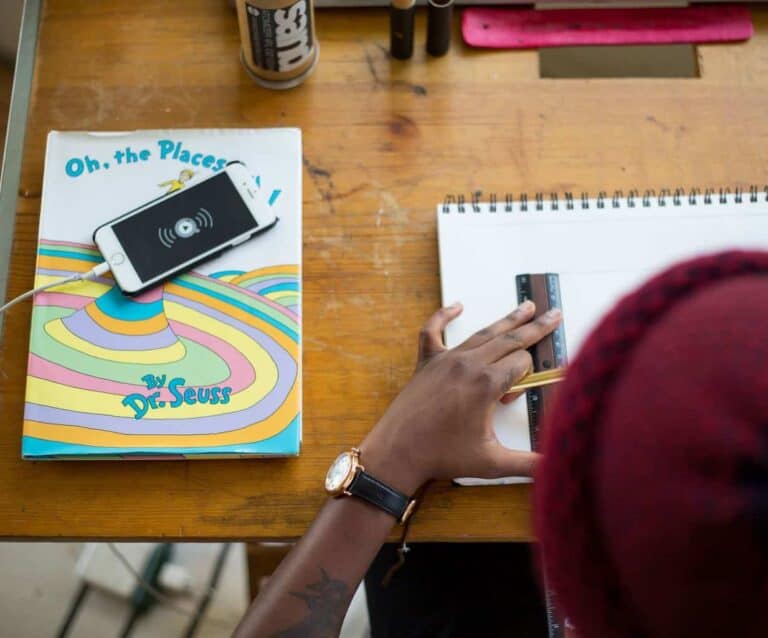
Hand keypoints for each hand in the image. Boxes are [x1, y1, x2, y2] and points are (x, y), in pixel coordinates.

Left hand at [359, 301, 561, 493]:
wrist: (398, 452)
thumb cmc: (443, 456)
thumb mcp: (492, 463)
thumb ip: (529, 464)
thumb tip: (556, 467)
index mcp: (486, 384)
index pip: (522, 365)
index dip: (528, 378)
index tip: (518, 394)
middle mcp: (468, 365)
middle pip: (510, 339)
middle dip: (535, 327)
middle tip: (554, 313)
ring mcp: (446, 360)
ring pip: (482, 333)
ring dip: (506, 319)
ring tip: (526, 306)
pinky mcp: (427, 361)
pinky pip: (433, 330)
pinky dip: (444, 315)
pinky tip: (456, 306)